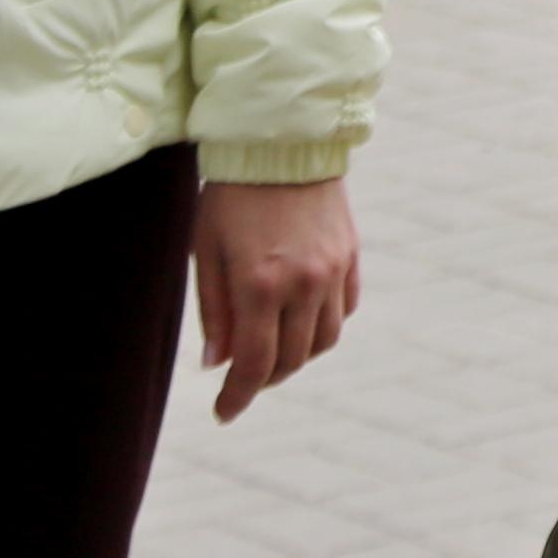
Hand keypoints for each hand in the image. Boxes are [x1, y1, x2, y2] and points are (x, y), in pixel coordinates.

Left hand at [192, 177, 360, 424]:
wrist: (282, 144)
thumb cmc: (232, 197)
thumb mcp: (207, 251)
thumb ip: (213, 311)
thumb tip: (217, 364)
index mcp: (259, 284)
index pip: (254, 364)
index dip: (237, 397)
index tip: (223, 413)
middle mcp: (303, 283)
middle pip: (291, 360)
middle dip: (265, 379)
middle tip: (243, 380)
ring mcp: (332, 270)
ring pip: (324, 341)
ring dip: (297, 356)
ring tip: (273, 350)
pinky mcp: (350, 256)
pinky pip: (344, 309)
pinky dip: (323, 325)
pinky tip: (301, 318)